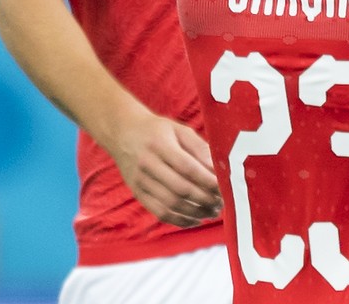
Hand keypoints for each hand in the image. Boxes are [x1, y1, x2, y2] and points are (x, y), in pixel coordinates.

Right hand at [105, 112, 220, 227]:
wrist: (122, 132)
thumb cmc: (158, 130)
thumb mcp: (180, 129)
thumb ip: (199, 148)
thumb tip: (218, 169)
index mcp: (160, 145)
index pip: (188, 168)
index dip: (208, 181)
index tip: (226, 188)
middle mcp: (147, 165)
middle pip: (180, 189)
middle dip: (205, 199)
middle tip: (223, 203)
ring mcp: (140, 182)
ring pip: (170, 204)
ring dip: (195, 212)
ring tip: (213, 212)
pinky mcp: (137, 193)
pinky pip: (159, 212)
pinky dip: (179, 220)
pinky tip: (196, 219)